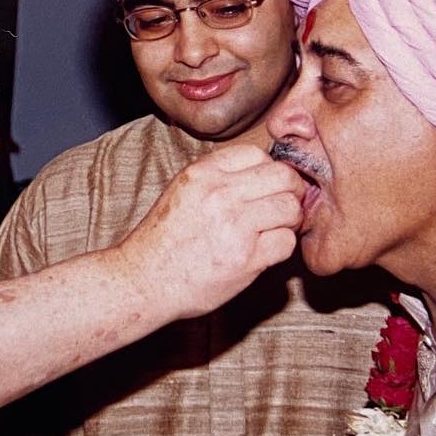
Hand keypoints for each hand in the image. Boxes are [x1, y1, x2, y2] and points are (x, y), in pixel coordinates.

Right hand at [117, 143, 303, 318]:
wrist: (144, 280)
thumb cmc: (163, 239)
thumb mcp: (181, 191)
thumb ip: (216, 178)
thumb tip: (258, 173)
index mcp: (203, 173)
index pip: (257, 154)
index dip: (268, 170)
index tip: (266, 186)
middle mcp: (220, 194)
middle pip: (283, 177)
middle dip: (290, 191)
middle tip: (282, 207)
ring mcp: (235, 226)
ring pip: (290, 208)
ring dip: (289, 221)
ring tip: (274, 230)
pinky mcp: (246, 258)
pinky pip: (286, 243)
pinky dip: (281, 248)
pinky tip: (264, 252)